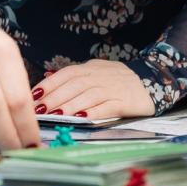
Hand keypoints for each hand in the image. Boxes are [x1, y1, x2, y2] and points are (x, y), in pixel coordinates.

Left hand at [33, 59, 153, 120]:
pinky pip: (106, 106)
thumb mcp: (96, 72)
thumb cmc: (118, 80)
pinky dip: (93, 112)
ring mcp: (113, 88)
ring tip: (54, 116)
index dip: (48, 85)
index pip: (65, 74)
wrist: (153, 79)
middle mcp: (100, 76)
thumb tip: (46, 83)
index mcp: (90, 68)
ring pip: (87, 96)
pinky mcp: (125, 101)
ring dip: (69, 106)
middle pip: (73, 85)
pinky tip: (81, 118)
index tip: (33, 96)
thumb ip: (74, 77)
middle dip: (54, 98)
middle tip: (38, 111)